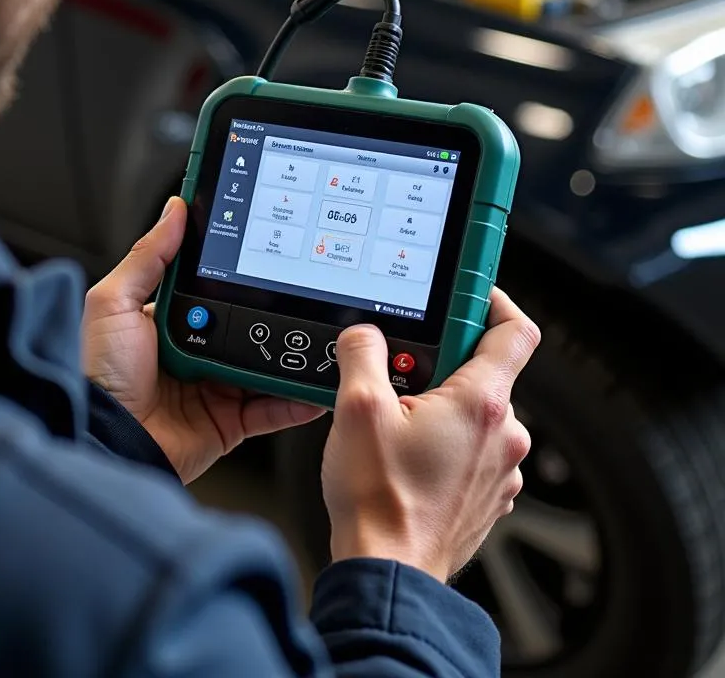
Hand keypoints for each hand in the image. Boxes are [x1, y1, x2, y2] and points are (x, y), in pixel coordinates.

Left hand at [83, 197, 324, 483]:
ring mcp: (214, 386)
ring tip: (317, 334)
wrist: (111, 441)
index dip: (235, 270)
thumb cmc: (101, 376)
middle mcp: (195, 350)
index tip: (265, 248)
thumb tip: (175, 210)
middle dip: (272, 310)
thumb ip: (148, 257)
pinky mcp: (229, 421)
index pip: (211, 286)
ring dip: (289, 351)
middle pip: (244, 322)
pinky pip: (271, 408)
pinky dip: (295, 398)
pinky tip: (314, 383)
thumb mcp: (114, 303)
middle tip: (300, 290)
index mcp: (170, 319)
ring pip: (264, 362)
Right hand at [321, 288, 538, 582]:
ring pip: (475, 414)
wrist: (390, 573)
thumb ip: (360, 354)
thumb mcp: (355, 409)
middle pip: (483, 372)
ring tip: (396, 426)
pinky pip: (473, 451)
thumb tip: (363, 334)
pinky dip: (445, 443)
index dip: (491, 302)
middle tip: (398, 378)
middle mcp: (504, 436)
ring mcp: (500, 470)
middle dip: (439, 365)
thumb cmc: (380, 502)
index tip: (467, 296)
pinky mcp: (489, 496)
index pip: (513, 331)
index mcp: (481, 405)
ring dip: (441, 408)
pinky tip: (407, 457)